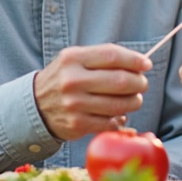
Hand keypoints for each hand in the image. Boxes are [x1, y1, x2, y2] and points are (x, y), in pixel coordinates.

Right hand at [33, 44, 150, 140]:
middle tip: (142, 84)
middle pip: (120, 81)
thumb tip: (141, 64)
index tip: (146, 64)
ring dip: (133, 102)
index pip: (112, 56)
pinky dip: (120, 119)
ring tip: (133, 99)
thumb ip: (104, 58)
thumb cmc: (65, 79)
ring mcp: (74, 104)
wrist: (35, 106)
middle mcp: (72, 80)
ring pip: (119, 104)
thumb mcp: (76, 60)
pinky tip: (118, 114)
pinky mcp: (78, 124)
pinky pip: (110, 122)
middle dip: (138, 83)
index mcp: (73, 59)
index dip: (134, 60)